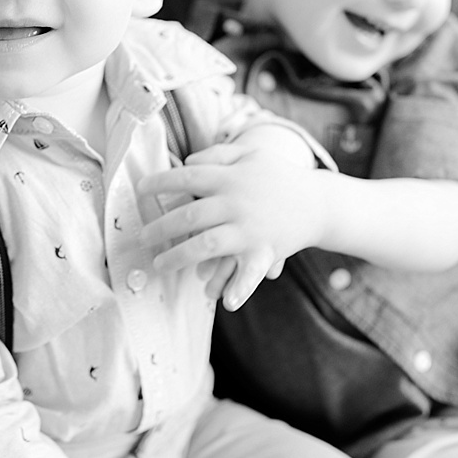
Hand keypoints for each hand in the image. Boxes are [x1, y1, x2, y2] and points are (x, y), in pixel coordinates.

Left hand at [136, 126, 321, 310]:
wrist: (318, 201)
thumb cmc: (279, 176)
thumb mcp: (252, 154)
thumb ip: (218, 154)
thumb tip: (185, 163)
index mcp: (231, 177)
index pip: (187, 178)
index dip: (160, 183)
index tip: (139, 190)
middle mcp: (237, 202)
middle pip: (190, 215)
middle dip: (160, 227)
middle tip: (142, 237)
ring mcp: (250, 228)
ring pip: (207, 244)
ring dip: (179, 257)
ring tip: (159, 265)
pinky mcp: (263, 250)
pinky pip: (248, 272)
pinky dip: (238, 288)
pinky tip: (226, 303)